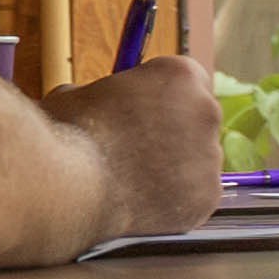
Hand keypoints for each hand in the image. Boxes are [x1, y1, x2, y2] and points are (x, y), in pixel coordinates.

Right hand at [59, 56, 225, 244]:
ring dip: (171, 169)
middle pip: (195, 120)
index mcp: (179, 75)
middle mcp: (206, 111)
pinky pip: (194, 198)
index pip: (184, 79)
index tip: (141, 109)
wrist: (70, 189)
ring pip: (195, 162)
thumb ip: (98, 96)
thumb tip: (89, 102)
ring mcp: (211, 157)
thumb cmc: (67, 137)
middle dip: (169, 133)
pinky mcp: (208, 198)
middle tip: (133, 150)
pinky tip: (139, 203)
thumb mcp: (73, 96)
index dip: (160, 95)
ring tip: (128, 181)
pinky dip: (172, 202)